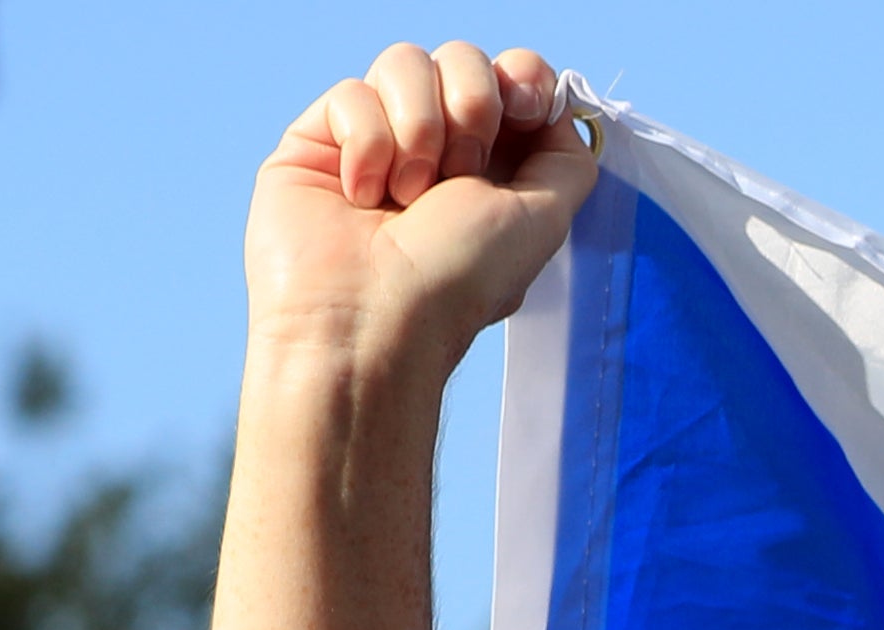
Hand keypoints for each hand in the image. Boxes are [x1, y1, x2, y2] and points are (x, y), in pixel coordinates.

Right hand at [248, 42, 597, 385]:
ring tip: (409, 195)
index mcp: (496, 163)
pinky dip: (368, 145)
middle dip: (473, 106)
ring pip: (405, 62)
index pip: (514, 76)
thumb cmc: (457, 281)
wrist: (371, 317)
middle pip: (463, 57)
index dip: (523, 77)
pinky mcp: (319, 137)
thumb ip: (564, 160)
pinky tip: (363, 195)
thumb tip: (559, 106)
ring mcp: (377, 137)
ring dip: (422, 129)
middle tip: (460, 172)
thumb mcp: (542, 220)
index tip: (524, 107)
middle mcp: (438, 145)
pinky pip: (352, 92)